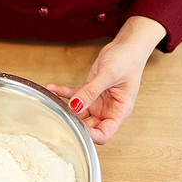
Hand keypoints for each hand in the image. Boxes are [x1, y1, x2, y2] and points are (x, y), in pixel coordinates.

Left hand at [46, 16, 165, 144]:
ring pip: (78, 113)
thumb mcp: (109, 75)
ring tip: (53, 99)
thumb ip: (91, 92)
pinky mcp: (89, 92)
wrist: (126, 45)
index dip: (90, 136)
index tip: (75, 129)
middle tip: (59, 115)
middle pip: (89, 127)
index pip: (104, 134)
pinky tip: (53, 88)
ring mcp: (97, 102)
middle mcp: (108, 110)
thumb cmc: (128, 59)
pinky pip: (73, 96)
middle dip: (74, 123)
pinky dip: (62, 93)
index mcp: (119, 111)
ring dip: (65, 107)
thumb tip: (75, 106)